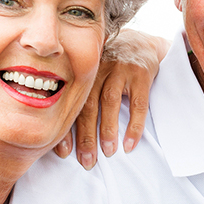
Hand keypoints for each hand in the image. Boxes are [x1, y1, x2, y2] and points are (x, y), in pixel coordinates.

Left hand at [53, 30, 169, 169]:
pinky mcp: (141, 74)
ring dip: (108, 130)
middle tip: (86, 160)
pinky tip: (130, 144)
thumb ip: (81, 95)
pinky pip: (139, 104)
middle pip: (89, 105)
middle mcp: (99, 69)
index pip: (72, 105)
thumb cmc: (110, 67)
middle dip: (86, 135)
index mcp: (83, 73)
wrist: (140, 43)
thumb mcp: (93, 75)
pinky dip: (134, 126)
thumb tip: (62, 133)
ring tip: (107, 152)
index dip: (67, 129)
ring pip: (110, 103)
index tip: (64, 153)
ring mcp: (120, 70)